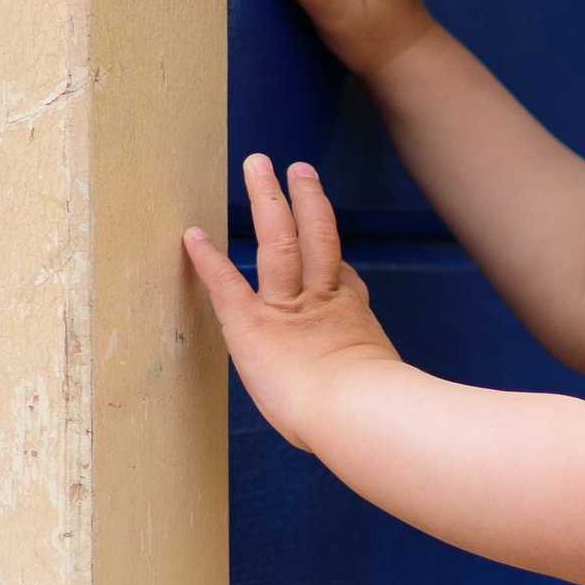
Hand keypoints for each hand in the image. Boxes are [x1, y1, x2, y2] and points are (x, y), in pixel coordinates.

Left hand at [183, 155, 398, 449]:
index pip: (344, 281)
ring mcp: (288, 308)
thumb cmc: (374, 418)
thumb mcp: (387, 396)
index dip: (336, 263)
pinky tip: (191, 235)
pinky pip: (227, 283)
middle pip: (318, 237)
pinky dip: (208, 259)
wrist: (356, 415)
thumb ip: (381, 391)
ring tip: (260, 165)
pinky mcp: (253, 324)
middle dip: (306, 199)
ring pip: (281, 240)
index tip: (330, 253)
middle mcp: (322, 303)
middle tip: (297, 168)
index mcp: (352, 322)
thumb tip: (392, 418)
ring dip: (268, 200)